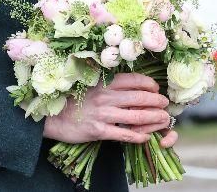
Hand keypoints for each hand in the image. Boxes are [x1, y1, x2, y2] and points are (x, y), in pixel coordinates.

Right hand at [44, 72, 176, 146]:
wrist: (51, 117)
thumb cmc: (74, 100)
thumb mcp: (92, 85)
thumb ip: (111, 84)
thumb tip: (134, 85)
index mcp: (105, 82)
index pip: (135, 80)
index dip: (150, 84)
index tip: (156, 89)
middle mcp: (106, 96)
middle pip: (140, 97)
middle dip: (157, 102)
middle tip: (165, 104)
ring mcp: (103, 114)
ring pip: (136, 116)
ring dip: (153, 118)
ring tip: (163, 120)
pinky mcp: (98, 131)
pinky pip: (124, 134)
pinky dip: (138, 136)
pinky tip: (146, 137)